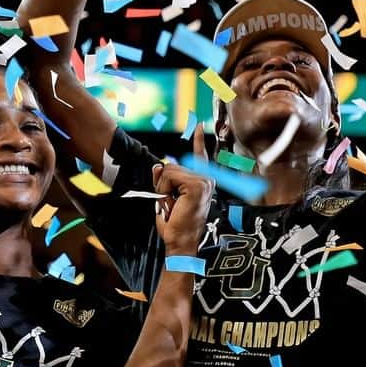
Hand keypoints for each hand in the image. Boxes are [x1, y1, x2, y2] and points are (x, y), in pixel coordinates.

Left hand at [152, 126, 212, 252]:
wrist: (181, 242)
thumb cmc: (176, 225)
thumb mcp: (167, 198)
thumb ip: (164, 180)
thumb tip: (158, 165)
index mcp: (203, 181)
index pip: (200, 156)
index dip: (198, 139)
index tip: (198, 124)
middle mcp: (207, 178)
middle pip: (173, 165)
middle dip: (163, 182)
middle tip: (169, 202)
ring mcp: (204, 181)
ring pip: (169, 170)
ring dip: (163, 188)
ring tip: (172, 204)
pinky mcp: (197, 185)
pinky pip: (170, 176)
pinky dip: (164, 189)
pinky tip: (173, 202)